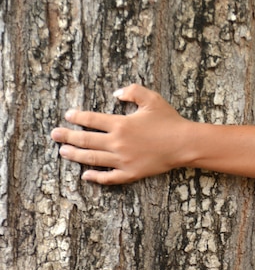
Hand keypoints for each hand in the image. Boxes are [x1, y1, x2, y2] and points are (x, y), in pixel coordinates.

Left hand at [51, 84, 190, 184]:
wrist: (184, 144)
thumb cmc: (169, 121)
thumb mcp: (152, 99)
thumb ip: (133, 91)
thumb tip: (116, 94)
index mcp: (121, 124)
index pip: (92, 120)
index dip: (77, 117)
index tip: (68, 116)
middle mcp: (118, 143)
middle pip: (86, 140)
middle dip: (67, 137)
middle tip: (55, 134)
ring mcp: (123, 160)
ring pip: (92, 159)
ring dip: (75, 155)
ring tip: (63, 152)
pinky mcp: (130, 173)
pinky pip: (108, 177)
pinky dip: (95, 177)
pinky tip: (85, 175)